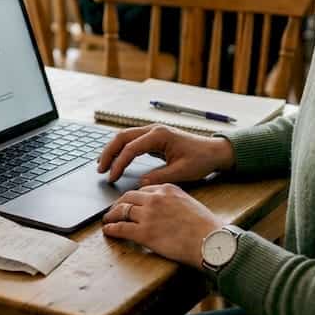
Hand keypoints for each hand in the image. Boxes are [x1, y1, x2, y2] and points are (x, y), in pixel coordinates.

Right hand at [97, 124, 233, 185]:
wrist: (214, 151)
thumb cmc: (201, 160)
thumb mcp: (182, 172)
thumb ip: (160, 178)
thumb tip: (140, 184)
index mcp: (159, 135)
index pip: (131, 148)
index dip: (119, 164)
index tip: (112, 178)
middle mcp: (153, 130)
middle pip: (122, 137)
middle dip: (109, 153)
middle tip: (100, 170)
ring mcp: (153, 131)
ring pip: (125, 136)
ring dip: (112, 150)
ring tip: (102, 166)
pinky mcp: (154, 137)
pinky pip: (132, 140)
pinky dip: (121, 149)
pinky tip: (116, 160)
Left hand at [102, 184, 220, 266]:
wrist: (210, 241)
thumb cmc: (205, 226)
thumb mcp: (188, 203)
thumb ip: (173, 201)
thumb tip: (164, 209)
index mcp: (167, 189)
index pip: (142, 190)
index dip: (132, 197)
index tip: (128, 202)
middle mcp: (155, 199)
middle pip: (128, 197)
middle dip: (118, 204)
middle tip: (114, 210)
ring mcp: (148, 215)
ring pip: (121, 211)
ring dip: (111, 216)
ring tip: (107, 220)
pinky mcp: (144, 233)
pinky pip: (121, 228)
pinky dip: (111, 229)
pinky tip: (108, 231)